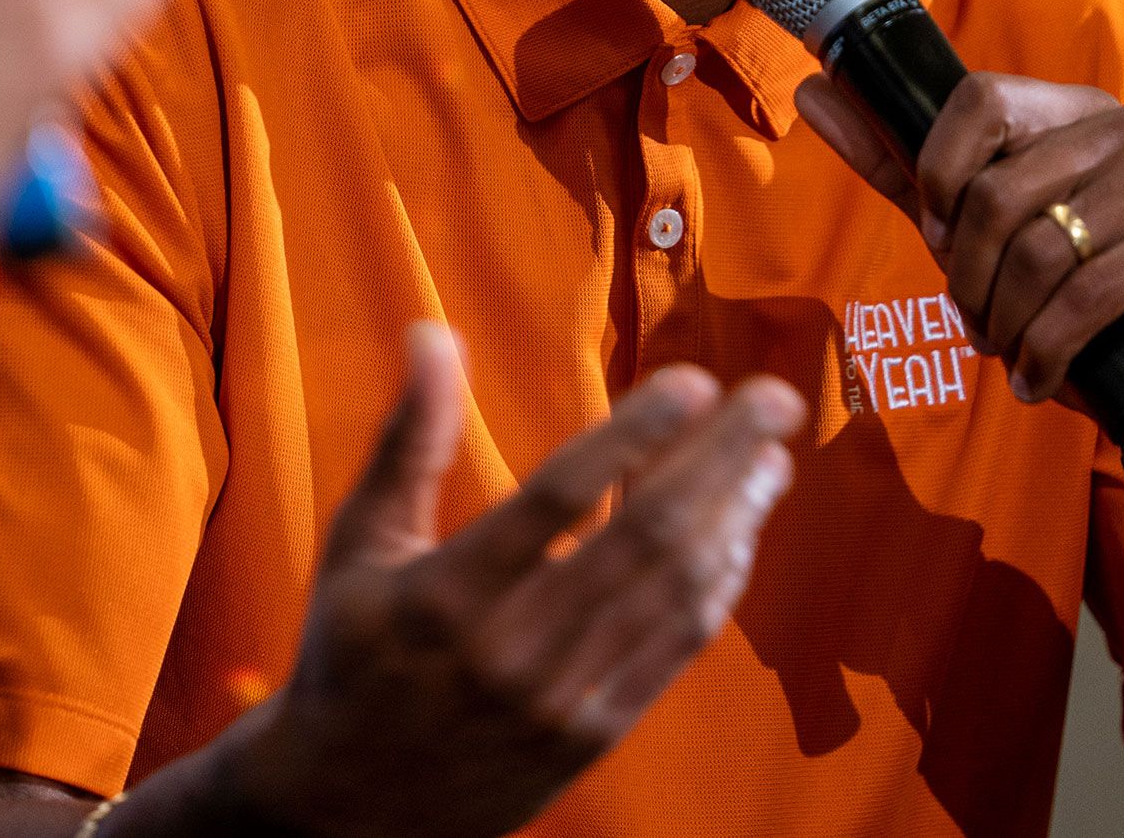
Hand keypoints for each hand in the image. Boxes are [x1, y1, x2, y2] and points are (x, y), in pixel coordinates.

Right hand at [221, 325, 805, 837]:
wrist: (352, 810)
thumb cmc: (350, 656)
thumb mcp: (360, 544)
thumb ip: (408, 438)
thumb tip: (431, 332)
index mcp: (446, 593)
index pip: (555, 499)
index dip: (631, 436)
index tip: (693, 381)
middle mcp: (512, 648)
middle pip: (642, 539)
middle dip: (720, 460)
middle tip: (773, 397)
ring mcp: (561, 698)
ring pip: (674, 594)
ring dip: (736, 517)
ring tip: (773, 454)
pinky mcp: (594, 734)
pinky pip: (676, 649)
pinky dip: (718, 586)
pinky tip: (741, 531)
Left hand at [794, 71, 1123, 538]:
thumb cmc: (1080, 310)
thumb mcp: (981, 236)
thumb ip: (902, 168)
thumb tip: (814, 91)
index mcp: (1085, 110)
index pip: (981, 100)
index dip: (940, 176)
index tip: (941, 235)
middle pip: (1000, 188)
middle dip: (970, 273)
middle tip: (979, 319)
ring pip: (1038, 247)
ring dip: (1006, 318)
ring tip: (1011, 350)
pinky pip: (1084, 296)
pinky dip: (1045, 349)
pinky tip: (1039, 377)